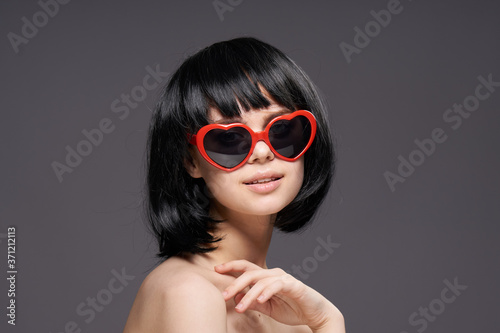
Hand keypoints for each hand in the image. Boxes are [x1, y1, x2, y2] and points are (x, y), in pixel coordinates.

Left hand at [215, 260, 344, 331]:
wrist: (316, 314)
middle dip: (234, 283)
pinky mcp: (294, 285)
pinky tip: (259, 301)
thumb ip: (253, 302)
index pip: (246, 267)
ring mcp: (284, 278)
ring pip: (261, 280)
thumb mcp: (268, 308)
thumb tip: (237, 297)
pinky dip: (267, 292)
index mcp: (267, 277)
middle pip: (250, 272)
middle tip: (223, 295)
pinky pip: (277, 286)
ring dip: (248, 294)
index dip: (231, 266)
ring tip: (239, 307)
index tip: (216, 269)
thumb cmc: (293, 308)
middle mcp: (274, 274)